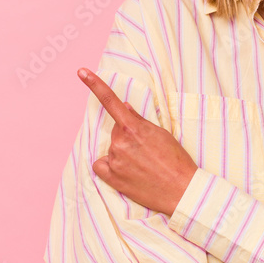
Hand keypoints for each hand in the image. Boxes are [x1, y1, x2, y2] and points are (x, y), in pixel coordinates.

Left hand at [77, 67, 196, 215]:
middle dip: (127, 135)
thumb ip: (139, 120)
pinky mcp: (112, 178)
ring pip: (112, 148)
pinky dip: (109, 166)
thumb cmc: (176, 160)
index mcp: (133, 128)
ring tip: (143, 164)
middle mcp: (120, 143)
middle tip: (147, 150)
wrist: (181, 191)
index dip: (94, 84)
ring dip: (122, 152)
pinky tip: (126, 172)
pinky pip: (101, 165)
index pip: (110, 101)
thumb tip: (124, 108)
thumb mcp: (161, 134)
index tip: (81, 72)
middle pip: (116, 130)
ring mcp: (115, 161)